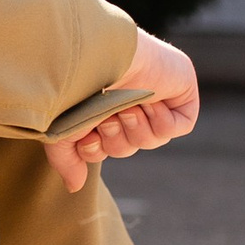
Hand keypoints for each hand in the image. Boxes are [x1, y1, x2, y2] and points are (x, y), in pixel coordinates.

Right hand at [46, 29, 198, 190]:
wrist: (101, 57)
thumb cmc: (76, 87)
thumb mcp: (62, 130)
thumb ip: (67, 159)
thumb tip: (75, 187)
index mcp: (103, 103)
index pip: (107, 146)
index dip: (98, 149)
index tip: (89, 137)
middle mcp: (129, 98)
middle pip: (130, 146)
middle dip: (117, 138)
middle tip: (108, 118)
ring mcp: (157, 94)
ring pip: (153, 139)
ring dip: (137, 128)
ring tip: (127, 106)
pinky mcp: (182, 92)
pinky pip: (179, 127)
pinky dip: (162, 122)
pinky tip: (150, 103)